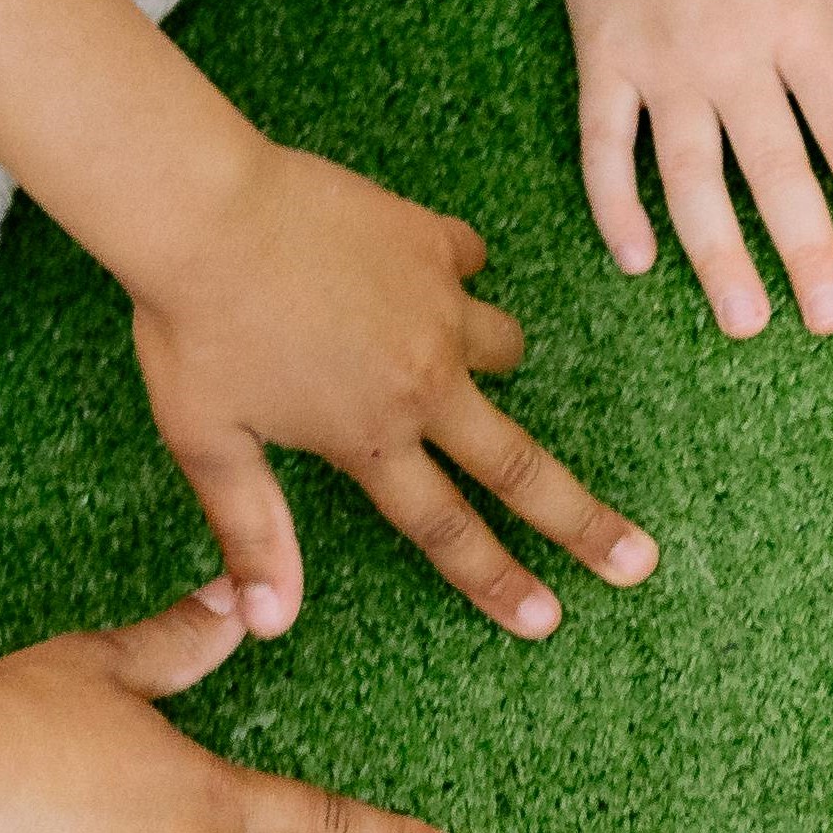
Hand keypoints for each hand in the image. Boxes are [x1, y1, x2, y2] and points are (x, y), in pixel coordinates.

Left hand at [124, 148, 654, 639]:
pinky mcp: (432, 241)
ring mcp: (438, 307)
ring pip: (505, 347)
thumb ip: (252, 531)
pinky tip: (417, 267)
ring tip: (459, 358)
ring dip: (493, 361)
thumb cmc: (193, 327)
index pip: (446, 529)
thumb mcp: (208, 443)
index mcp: (368, 437)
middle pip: (520, 466)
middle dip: (583, 522)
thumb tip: (270, 624)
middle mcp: (422, 381)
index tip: (549, 620)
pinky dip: (451, 270)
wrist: (204, 208)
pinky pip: (467, 261)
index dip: (499, 581)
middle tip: (640, 559)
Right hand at [534, 0, 832, 337]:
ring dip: (718, 255)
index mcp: (800, 22)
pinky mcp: (603, 61)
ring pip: (691, 177)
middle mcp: (734, 56)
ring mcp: (662, 65)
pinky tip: (636, 259)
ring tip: (746, 319)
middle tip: (832, 319)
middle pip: (775, 172)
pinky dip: (615, 204)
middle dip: (807, 250)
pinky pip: (605, 145)